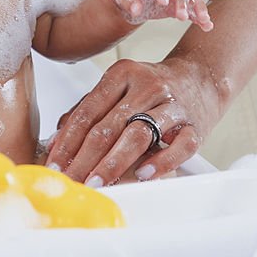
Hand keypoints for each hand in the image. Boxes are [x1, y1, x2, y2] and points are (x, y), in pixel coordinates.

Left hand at [45, 55, 221, 184]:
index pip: (88, 110)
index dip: (68, 139)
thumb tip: (57, 139)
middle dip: (85, 157)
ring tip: (97, 182)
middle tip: (72, 180)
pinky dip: (160, 162)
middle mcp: (146, 86)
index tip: (55, 163)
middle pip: (109, 125)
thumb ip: (87, 109)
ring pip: (138, 134)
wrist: (200, 78)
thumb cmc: (153, 87)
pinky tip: (144, 175)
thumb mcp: (118, 87)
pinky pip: (178, 146)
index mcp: (122, 74)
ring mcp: (171, 105)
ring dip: (114, 163)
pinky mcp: (194, 126)